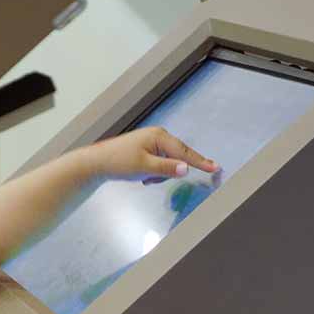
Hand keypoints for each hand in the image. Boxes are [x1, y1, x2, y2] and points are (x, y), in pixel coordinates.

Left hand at [84, 127, 217, 183]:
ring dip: (158, 174)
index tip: (216, 168)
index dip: (200, 162)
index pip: (184, 152)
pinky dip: (153, 173)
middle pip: (177, 158)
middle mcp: (158, 136)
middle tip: (148, 178)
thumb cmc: (119, 162)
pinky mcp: (147, 149)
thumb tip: (186, 169)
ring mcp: (152, 142)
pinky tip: (140, 175)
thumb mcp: (144, 167)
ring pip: (168, 164)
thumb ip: (167, 168)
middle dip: (167, 172)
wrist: (97, 163)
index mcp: (159, 136)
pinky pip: (159, 164)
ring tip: (141, 177)